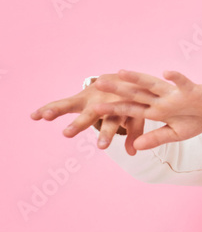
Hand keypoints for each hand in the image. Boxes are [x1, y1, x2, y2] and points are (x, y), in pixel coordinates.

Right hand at [31, 76, 145, 153]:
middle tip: (67, 134)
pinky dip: (49, 108)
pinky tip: (34, 116)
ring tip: (45, 116)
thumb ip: (135, 133)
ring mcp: (89, 98)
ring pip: (72, 105)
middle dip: (79, 123)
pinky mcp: (79, 97)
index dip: (107, 134)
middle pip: (90, 114)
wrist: (124, 78)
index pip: (113, 122)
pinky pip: (62, 104)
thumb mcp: (137, 115)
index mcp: (120, 105)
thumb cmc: (133, 102)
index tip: (101, 147)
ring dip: (58, 110)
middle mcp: (102, 101)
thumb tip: (132, 153)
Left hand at [88, 70, 201, 150]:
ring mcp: (174, 94)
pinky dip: (176, 78)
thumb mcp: (175, 133)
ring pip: (152, 85)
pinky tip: (167, 72)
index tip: (95, 109)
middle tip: (98, 84)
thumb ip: (155, 138)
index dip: (114, 109)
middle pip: (136, 94)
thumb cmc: (196, 119)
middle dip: (118, 90)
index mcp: (157, 111)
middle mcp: (161, 100)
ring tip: (121, 72)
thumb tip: (135, 146)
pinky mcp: (190, 90)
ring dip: (138, 78)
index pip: (132, 109)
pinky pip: (182, 83)